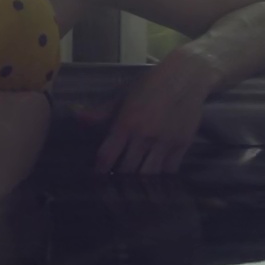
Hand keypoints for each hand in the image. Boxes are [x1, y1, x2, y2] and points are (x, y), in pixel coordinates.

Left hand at [74, 49, 216, 174]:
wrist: (187, 77)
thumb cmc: (151, 84)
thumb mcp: (124, 94)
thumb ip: (102, 112)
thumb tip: (78, 118)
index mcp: (126, 122)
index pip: (107, 155)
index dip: (100, 170)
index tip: (97, 177)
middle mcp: (144, 135)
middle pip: (127, 170)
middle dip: (118, 179)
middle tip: (114, 184)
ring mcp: (164, 142)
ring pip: (148, 174)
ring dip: (139, 182)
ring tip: (132, 187)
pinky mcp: (182, 145)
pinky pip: (169, 171)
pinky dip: (160, 177)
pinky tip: (154, 178)